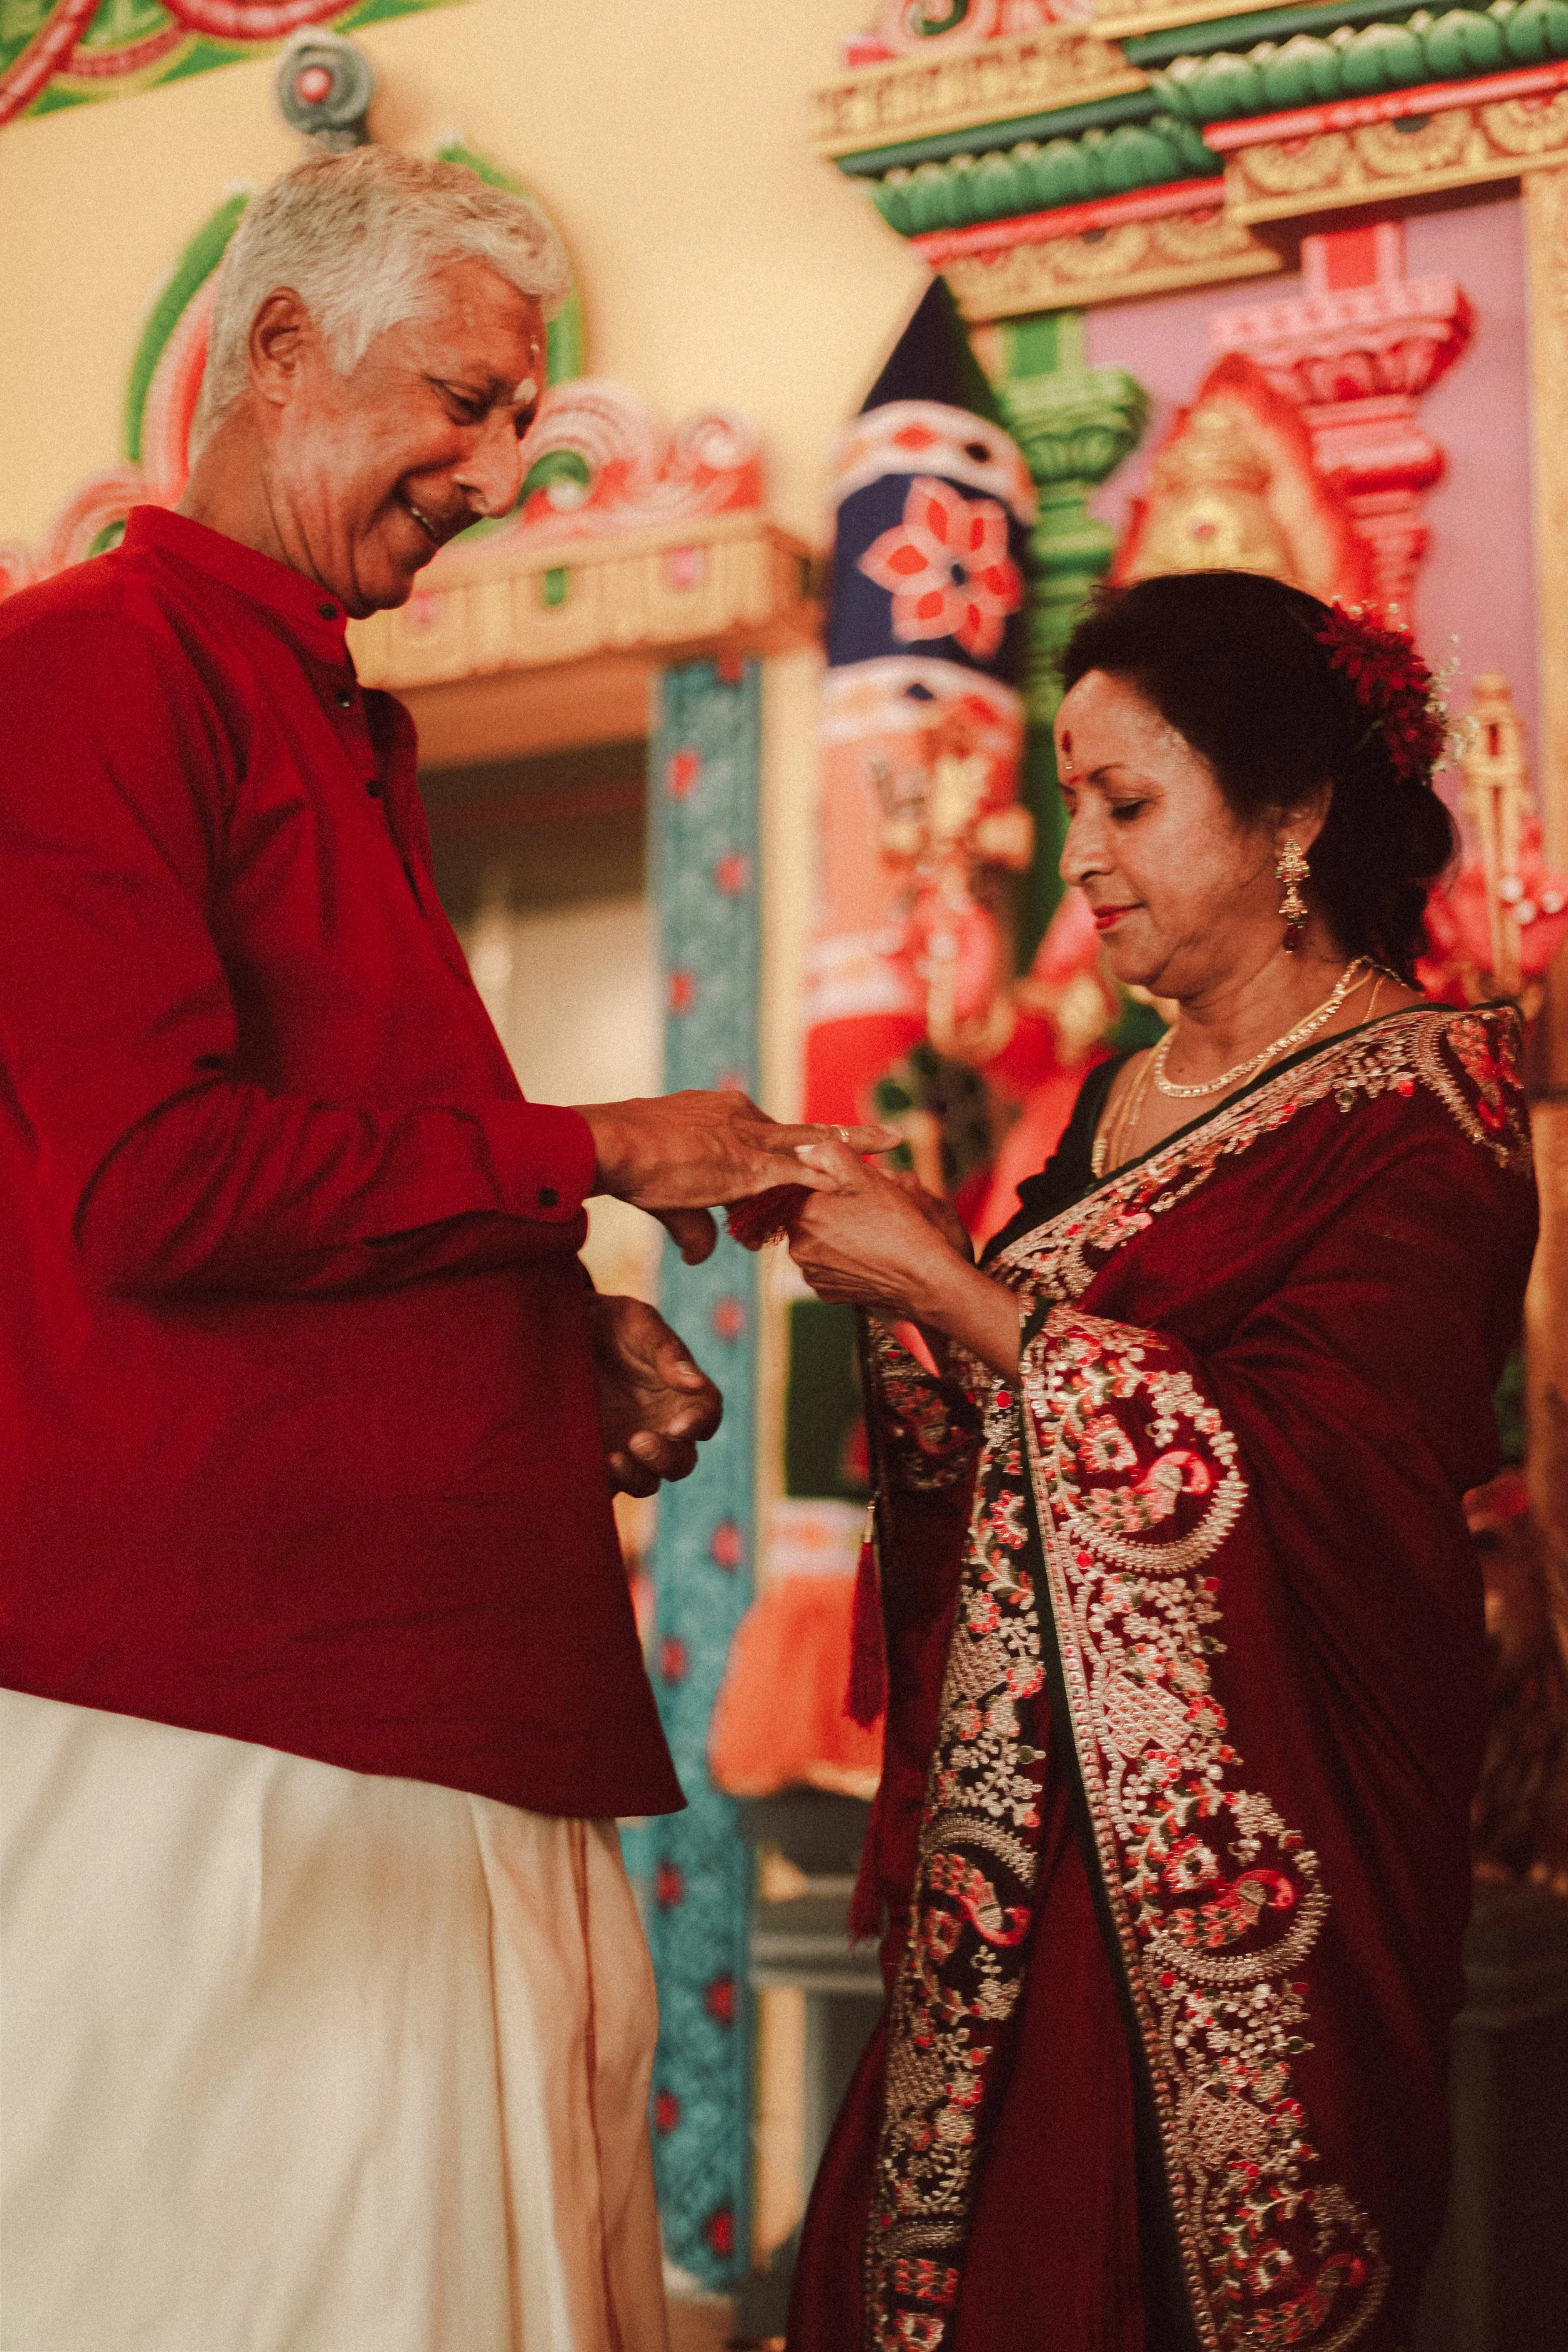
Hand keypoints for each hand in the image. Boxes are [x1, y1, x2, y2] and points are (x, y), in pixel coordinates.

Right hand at [576, 1093, 898, 1240]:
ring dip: (856, 1146)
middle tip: (884, 1135)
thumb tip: (704, 1255)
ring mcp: (752, 1140)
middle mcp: (744, 1119)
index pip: (768, 1134)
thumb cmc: (630, 1163)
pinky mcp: (753, 1165)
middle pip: (805, 1129)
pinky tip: (864, 1179)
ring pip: (817, 1140)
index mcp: (723, 1116)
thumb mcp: (667, 1199)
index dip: (792, 1151)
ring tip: (894, 1141)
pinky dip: (833, 1176)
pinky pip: (804, 1170)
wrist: (615, 1144)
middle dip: (844, 1136)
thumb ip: (695, 1228)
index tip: (815, 1157)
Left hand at [588, 1293, 722, 1497]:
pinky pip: (606, 1485)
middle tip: (640, 1441)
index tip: (680, 1428)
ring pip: (648, 1481)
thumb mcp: (637, 1323)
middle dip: (666, 1458)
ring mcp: (629, 1447)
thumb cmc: (608, 1321)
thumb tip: (695, 1382)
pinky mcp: (596, 1459)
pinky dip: (602, 1484)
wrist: (558, 1328)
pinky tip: (586, 1468)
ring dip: (637, 1476)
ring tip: (613, 1459)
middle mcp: (662, 1426)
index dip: (698, 1424)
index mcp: (683, 1393)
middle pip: (681, 1460)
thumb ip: (666, 1351)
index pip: (706, 1415)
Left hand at [785, 1144, 968, 1321]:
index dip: (829, 1183)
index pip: (803, 1188)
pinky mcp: (828, 1293)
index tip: (856, 1188)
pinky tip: (868, 1253)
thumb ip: (828, 1153)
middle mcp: (797, 1248)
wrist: (922, 1278)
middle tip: (866, 1208)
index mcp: (801, 1214)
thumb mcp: (864, 1176)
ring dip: (837, 1233)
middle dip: (831, 1208)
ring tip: (870, 1231)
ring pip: (819, 1241)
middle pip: (810, 1216)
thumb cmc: (895, 1223)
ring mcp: (812, 1274)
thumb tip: (802, 1150)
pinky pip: (829, 1266)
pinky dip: (844, 1258)